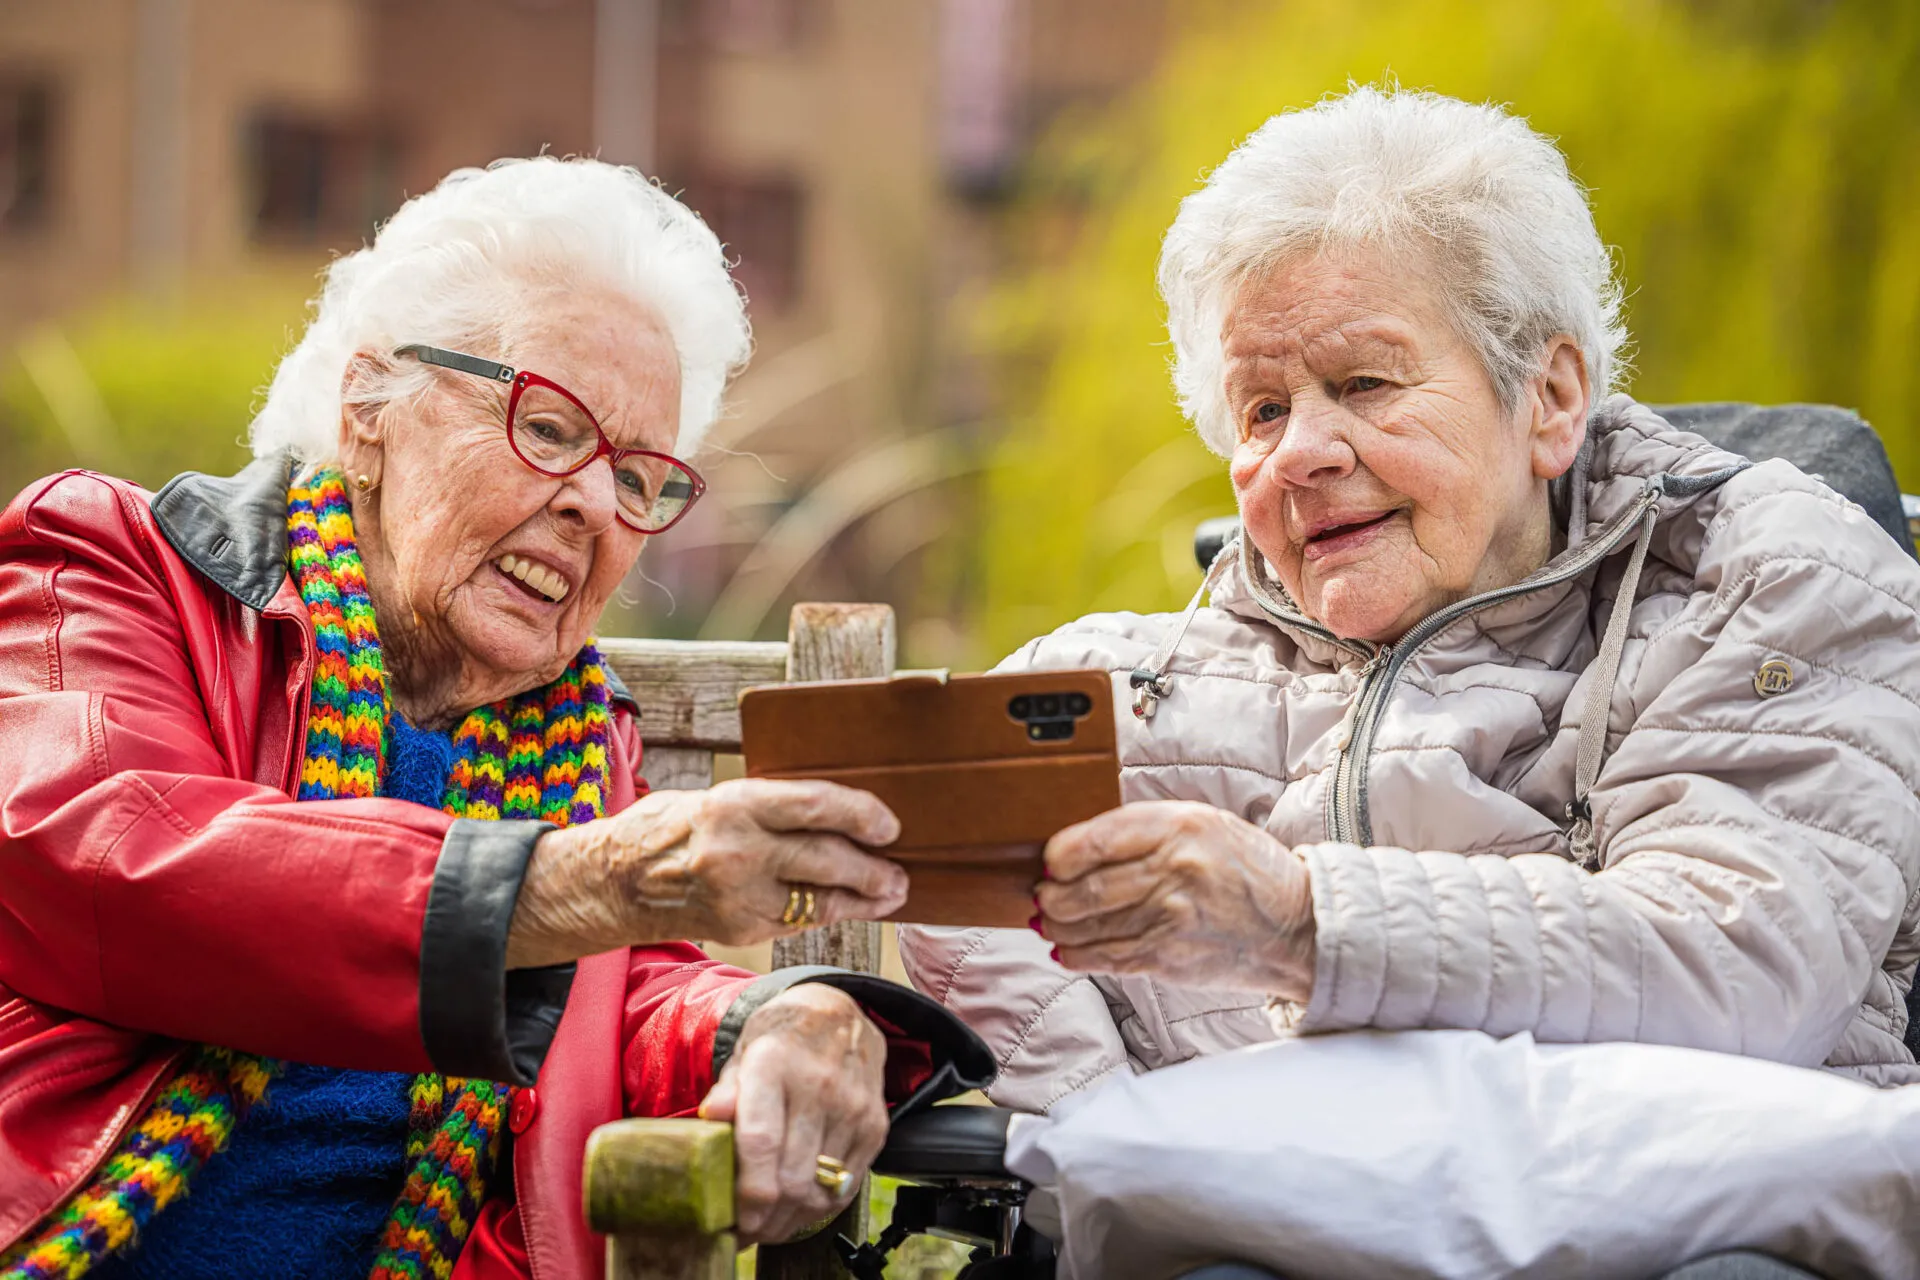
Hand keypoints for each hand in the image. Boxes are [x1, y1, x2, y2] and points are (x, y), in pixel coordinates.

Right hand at [506, 778, 908, 966]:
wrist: (614, 881)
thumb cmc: (673, 827)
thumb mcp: (718, 799)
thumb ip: (771, 808)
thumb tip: (837, 814)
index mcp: (735, 806)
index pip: (815, 805)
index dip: (860, 814)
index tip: (888, 824)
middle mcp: (739, 852)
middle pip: (826, 860)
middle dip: (873, 869)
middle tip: (900, 871)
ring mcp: (739, 897)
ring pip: (820, 900)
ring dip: (862, 899)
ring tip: (889, 894)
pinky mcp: (740, 930)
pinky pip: (798, 921)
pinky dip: (827, 913)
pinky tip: (847, 907)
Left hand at [697, 982, 889, 1242]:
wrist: (840, 1014)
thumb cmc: (780, 1040)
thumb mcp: (744, 1053)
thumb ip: (727, 1091)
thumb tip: (710, 1119)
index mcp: (774, 1064)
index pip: (761, 1141)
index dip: (747, 1191)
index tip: (732, 1219)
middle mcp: (818, 1085)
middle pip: (791, 1177)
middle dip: (765, 1217)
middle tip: (745, 1229)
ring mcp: (852, 1107)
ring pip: (819, 1189)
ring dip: (790, 1219)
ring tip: (768, 1224)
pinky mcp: (874, 1125)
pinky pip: (846, 1185)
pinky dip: (820, 1206)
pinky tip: (800, 1207)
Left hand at [1036, 801, 1315, 998]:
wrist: (1297, 925)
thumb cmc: (1245, 869)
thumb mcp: (1202, 824)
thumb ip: (1143, 831)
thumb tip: (1076, 851)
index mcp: (1178, 826)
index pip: (1095, 840)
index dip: (1059, 855)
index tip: (1048, 861)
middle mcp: (1172, 869)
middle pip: (1084, 888)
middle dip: (1051, 895)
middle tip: (1041, 895)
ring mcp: (1170, 918)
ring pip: (1089, 926)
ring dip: (1058, 927)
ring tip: (1050, 922)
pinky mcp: (1169, 958)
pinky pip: (1107, 958)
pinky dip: (1077, 955)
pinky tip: (1065, 949)